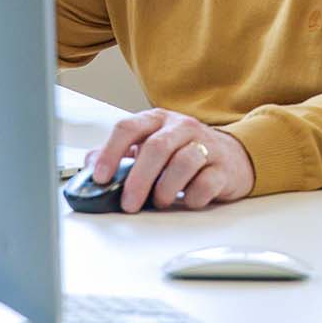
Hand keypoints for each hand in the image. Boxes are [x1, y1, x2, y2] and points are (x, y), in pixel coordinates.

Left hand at [85, 107, 254, 212]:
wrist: (232, 156)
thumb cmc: (183, 152)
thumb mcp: (148, 146)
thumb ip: (119, 154)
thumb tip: (90, 164)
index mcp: (158, 120)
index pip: (128, 127)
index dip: (111, 152)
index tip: (100, 176)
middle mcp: (182, 127)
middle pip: (156, 147)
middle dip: (138, 179)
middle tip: (128, 203)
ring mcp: (205, 145)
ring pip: (184, 162)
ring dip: (165, 189)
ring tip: (159, 201)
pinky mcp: (223, 167)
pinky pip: (207, 183)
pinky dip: (192, 197)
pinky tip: (186, 200)